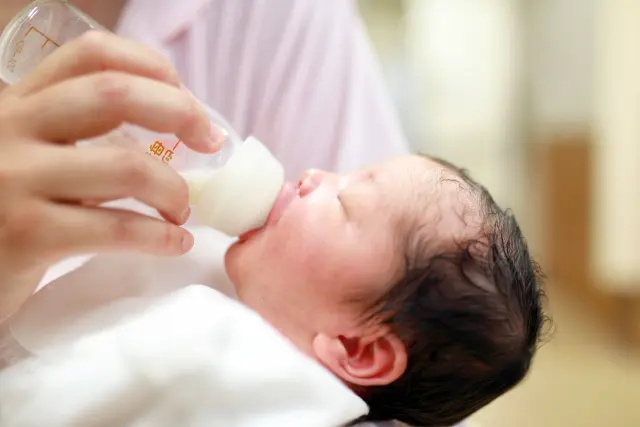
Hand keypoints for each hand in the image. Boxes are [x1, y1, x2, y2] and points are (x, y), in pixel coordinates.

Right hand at [0, 31, 218, 318]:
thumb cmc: (5, 212)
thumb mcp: (27, 155)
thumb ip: (75, 135)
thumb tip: (170, 128)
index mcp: (18, 104)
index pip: (90, 55)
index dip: (150, 66)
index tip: (185, 94)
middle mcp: (11, 129)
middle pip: (114, 95)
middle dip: (180, 114)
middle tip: (209, 142)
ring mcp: (15, 180)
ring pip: (126, 168)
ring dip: (173, 189)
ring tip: (182, 209)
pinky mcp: (26, 235)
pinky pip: (117, 229)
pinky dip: (161, 236)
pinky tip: (175, 241)